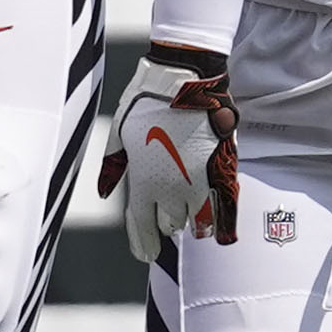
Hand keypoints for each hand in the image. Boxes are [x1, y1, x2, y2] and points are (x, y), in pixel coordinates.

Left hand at [97, 42, 237, 262]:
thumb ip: (113, 166)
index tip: (145, 253)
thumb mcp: (118, 132)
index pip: (141, 225)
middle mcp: (171, 188)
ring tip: (190, 222)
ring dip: (191, 222)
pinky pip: (226, 207)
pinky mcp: (222, 169)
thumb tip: (105, 192)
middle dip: (165, 222)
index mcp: (142, 181)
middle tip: (163, 218)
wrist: (184, 78)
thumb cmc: (145, 101)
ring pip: (197, 220)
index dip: (143, 243)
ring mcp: (199, 181)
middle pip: (170, 223)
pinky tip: (222, 234)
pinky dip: (223, 222)